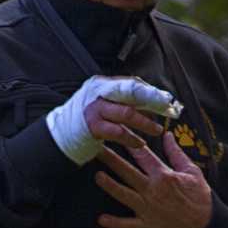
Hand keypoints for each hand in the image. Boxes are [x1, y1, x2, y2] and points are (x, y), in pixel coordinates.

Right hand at [46, 76, 175, 164]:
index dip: (150, 91)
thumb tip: (148, 96)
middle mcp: (98, 93)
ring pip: (127, 113)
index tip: (166, 98)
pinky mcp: (93, 127)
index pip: (131, 83)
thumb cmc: (86, 119)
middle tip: (167, 110)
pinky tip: (140, 143)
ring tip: (157, 130)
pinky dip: (131, 138)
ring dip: (145, 122)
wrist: (60, 135)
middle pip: (131, 93)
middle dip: (152, 101)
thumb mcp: (102, 102)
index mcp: (102, 84)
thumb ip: (120, 98)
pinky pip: (118, 132)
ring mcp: (95, 109)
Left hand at [95, 131, 212, 227]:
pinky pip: (128, 225)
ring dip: (110, 186)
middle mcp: (153, 190)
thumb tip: (167, 135)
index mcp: (163, 175)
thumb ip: (176, 153)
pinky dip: (115, 223)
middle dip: (111, 160)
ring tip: (97, 176)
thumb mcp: (192, 171)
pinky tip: (101, 219)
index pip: (142, 155)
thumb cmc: (200, 198)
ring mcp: (148, 209)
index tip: (116, 133)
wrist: (206, 227)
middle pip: (127, 172)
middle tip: (96, 150)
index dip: (128, 142)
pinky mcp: (147, 226)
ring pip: (124, 195)